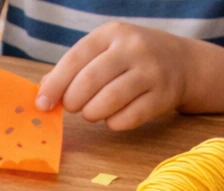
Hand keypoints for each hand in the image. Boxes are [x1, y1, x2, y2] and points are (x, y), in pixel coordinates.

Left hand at [35, 23, 189, 129]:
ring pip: (107, 102)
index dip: (55, 85)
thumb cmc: (128, 61)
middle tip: (74, 106)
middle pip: (89, 82)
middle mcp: (133, 48)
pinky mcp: (162, 96)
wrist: (181, 62)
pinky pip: (125, 119)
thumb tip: (42, 92)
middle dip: (73, 102)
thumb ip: (72, 69)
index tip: (42, 104)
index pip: (75, 59)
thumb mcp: (102, 53)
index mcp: (112, 33)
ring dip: (91, 114)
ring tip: (93, 111)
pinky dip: (113, 123)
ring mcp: (151, 71)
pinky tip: (115, 115)